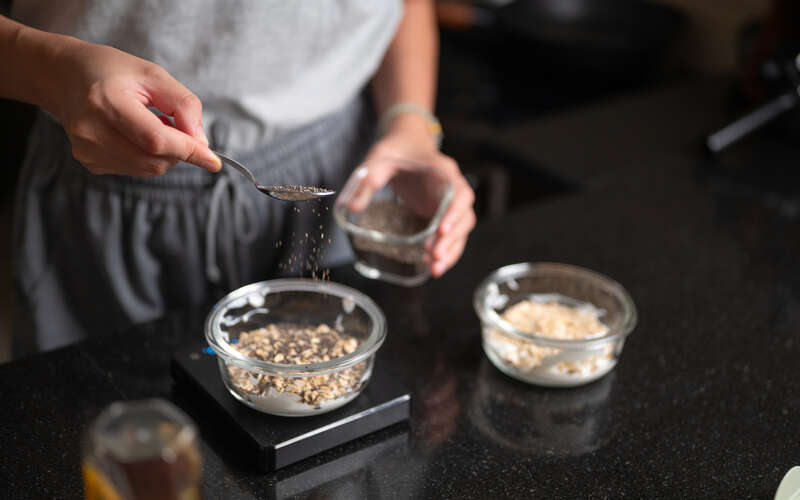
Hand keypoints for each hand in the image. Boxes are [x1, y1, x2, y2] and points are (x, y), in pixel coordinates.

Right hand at [46, 39, 219, 175]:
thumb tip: (200, 143)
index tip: (213, 161)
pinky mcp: (89, 162)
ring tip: (149, 123)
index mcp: (106, 101)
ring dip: (163, 153)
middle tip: (174, 123)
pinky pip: (135, 169)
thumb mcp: (153, 75)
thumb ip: (183, 106)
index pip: (156, 139)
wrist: (65, 77)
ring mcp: (87, 150)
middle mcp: (91, 130)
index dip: (188, 151)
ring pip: (148, 169)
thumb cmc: (112, 72)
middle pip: (155, 160)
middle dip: (178, 149)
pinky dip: (147, 156)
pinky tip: (134, 134)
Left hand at [342, 114, 475, 276]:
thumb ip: (367, 182)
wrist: (405, 145)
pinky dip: (445, 252)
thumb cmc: (396, 150)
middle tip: (434, 256)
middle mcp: (452, 188)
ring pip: (461, 230)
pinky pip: (450, 236)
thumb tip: (353, 208)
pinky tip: (432, 267)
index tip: (442, 230)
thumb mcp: (378, 161)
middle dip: (451, 239)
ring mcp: (449, 204)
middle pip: (464, 217)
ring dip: (451, 251)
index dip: (454, 213)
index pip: (459, 193)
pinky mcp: (442, 215)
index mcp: (443, 171)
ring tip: (434, 269)